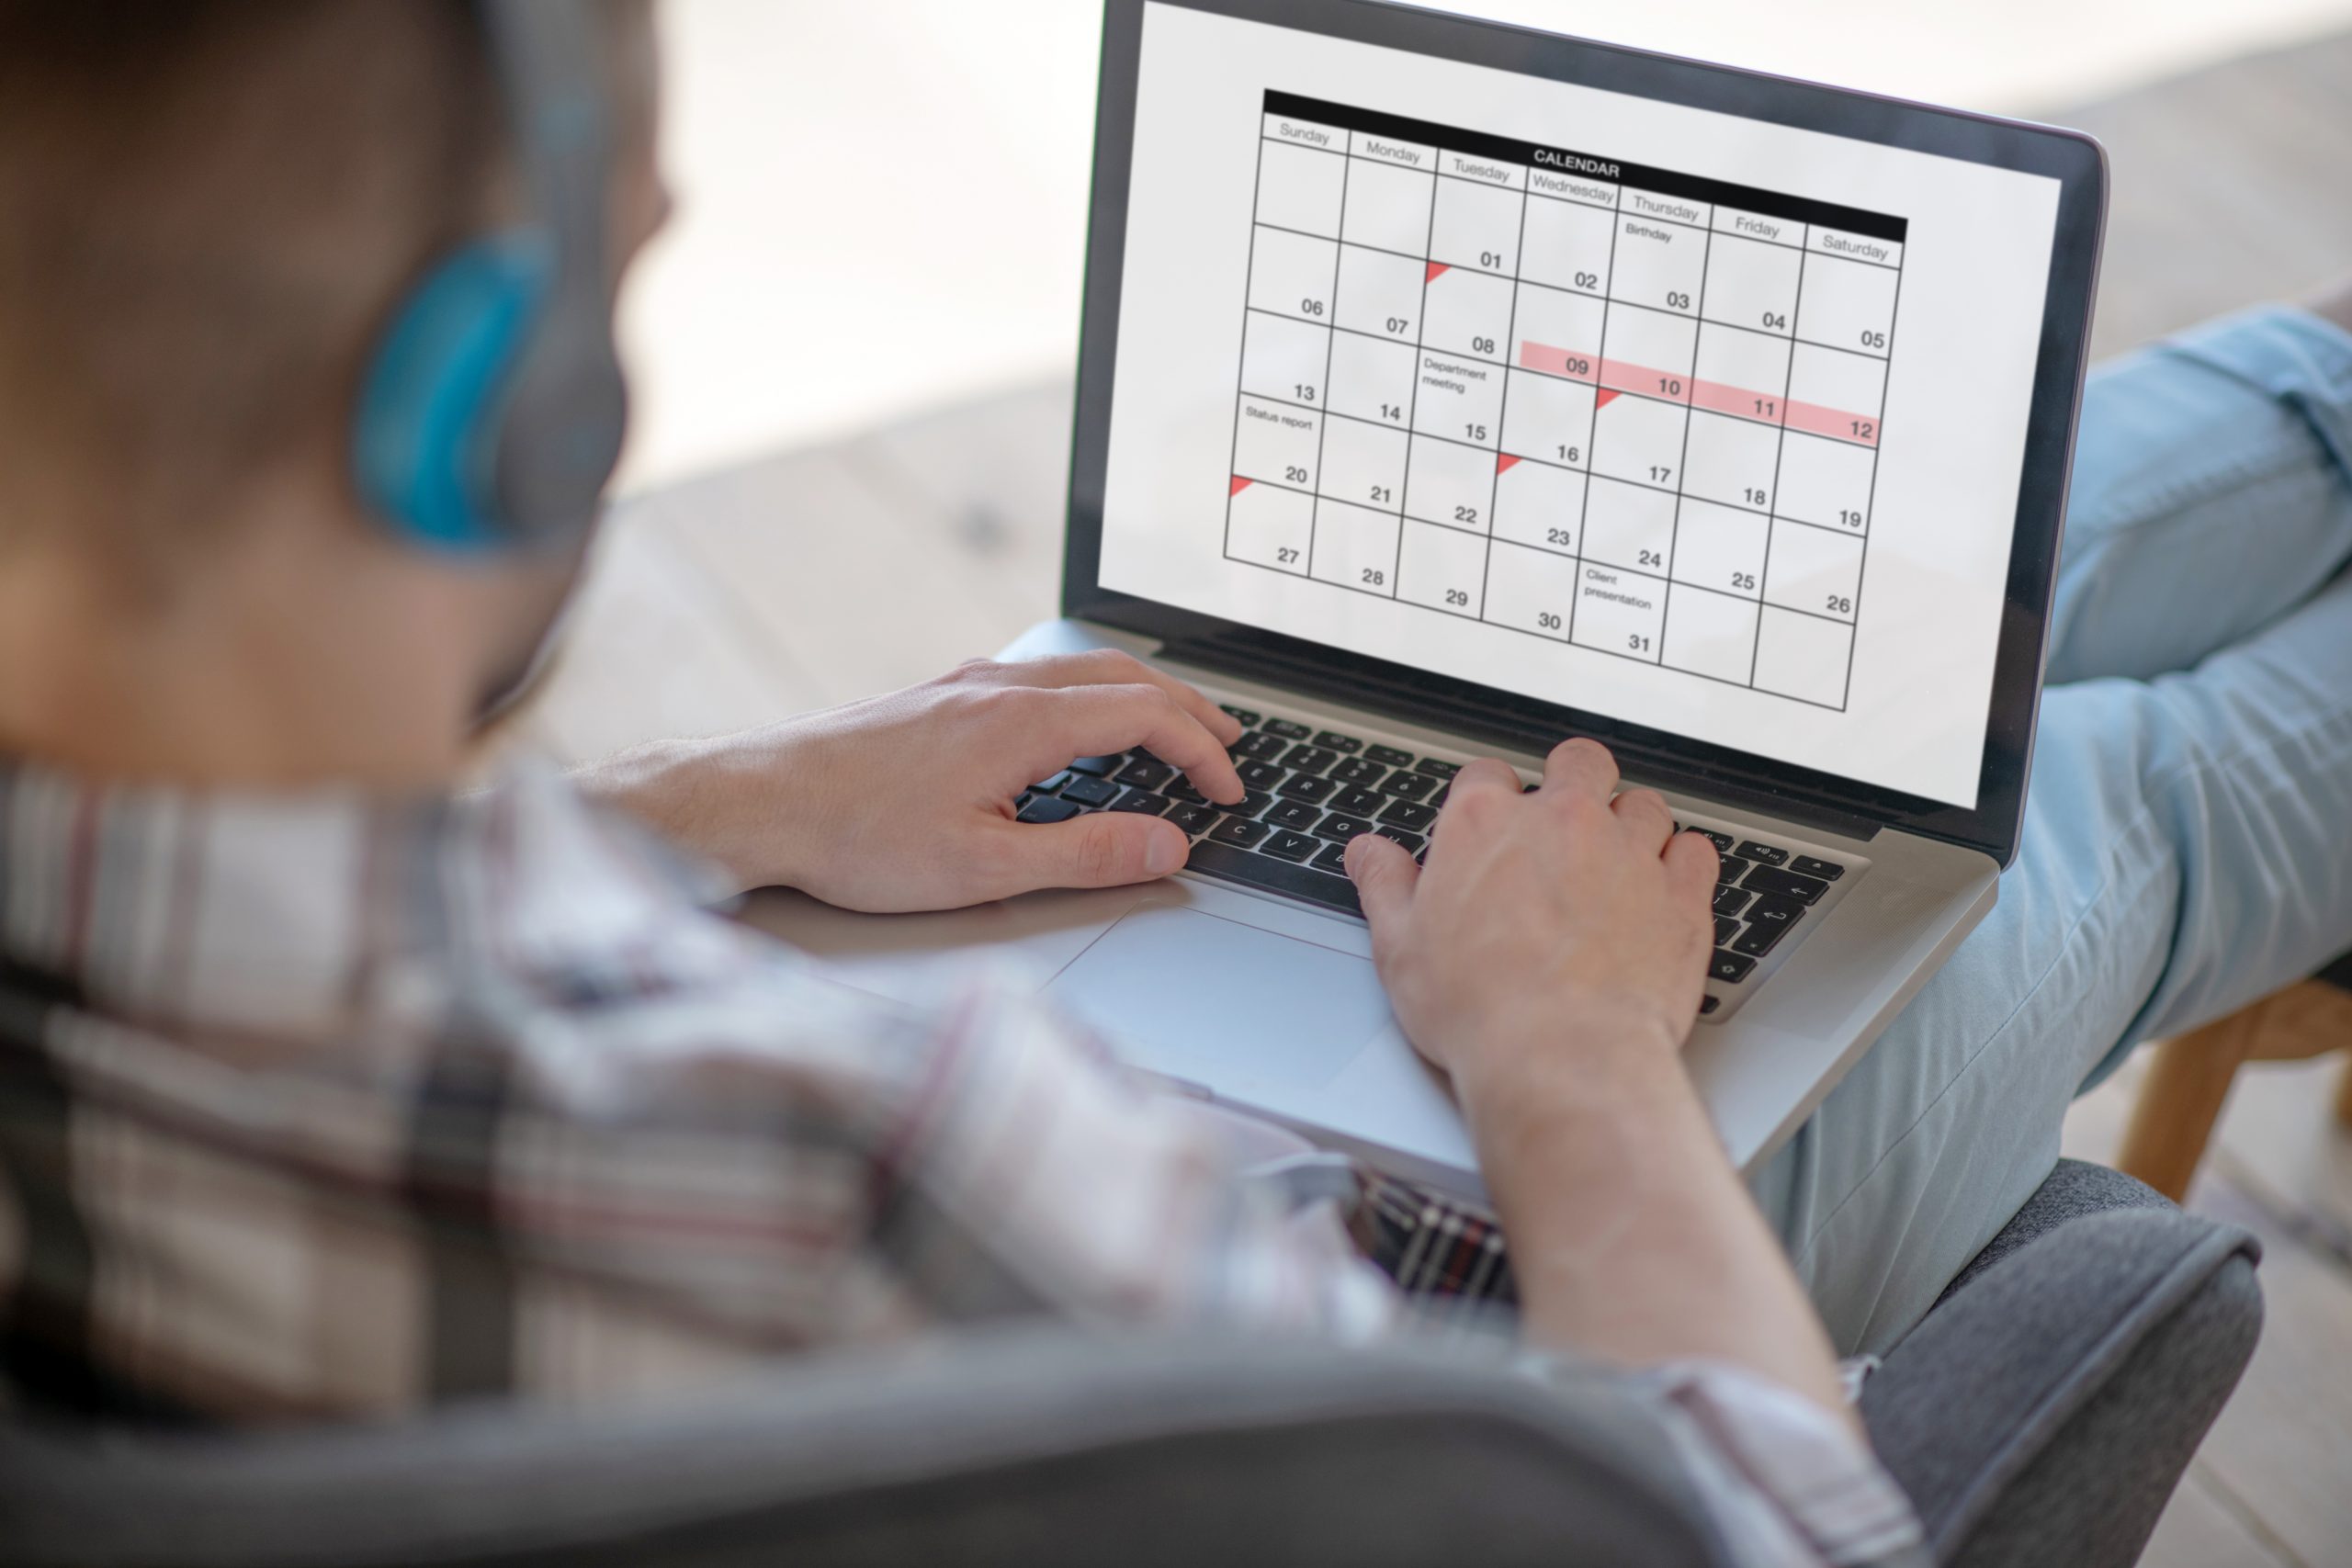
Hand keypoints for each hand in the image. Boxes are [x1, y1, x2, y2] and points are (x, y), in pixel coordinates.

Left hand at [577, 652, 1245, 910]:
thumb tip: (1167, 846)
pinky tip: (1083, 722)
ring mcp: (968, 683)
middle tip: (1232, 746)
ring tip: (1176, 728)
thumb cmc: (856, 839)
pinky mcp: (942, 695)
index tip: (1231, 791)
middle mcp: (1000, 686)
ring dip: (1143, 695)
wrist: (760, 802)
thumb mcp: (984, 869)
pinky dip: (1093, 691)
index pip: (1146, 717)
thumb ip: (1086, 855)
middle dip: (1189, 710)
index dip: (1201, 752)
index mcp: (1022, 721)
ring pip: (1082, 668)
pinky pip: (1042, 674)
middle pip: (1125, 677)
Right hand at [1341, 738, 1718, 1103]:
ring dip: (1631, 826)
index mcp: (1485, 824)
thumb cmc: (1479, 1009)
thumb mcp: (1400, 947)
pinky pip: (1697, 851)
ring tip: (1615, 867)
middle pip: (1579, 763)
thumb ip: (1385, 886)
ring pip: (1643, 805)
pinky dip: (1683, 864)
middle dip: (1573, 783)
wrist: (1563, 1057)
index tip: (1490, 833)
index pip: (1487, 776)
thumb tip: (1367, 854)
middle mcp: (1562, 822)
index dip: (1488, 802)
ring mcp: (1628, 853)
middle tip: (1564, 827)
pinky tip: (1663, 889)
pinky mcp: (1681, 895)